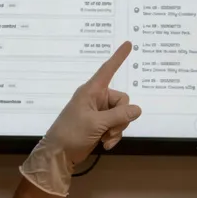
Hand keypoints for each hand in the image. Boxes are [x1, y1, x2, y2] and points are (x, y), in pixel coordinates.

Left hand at [20, 42, 142, 194]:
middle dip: (121, 118)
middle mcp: (96, 98)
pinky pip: (116, 125)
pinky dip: (114, 135)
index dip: (118, 57)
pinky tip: (105, 145)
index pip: (108, 70)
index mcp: (92, 91)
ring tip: (106, 139)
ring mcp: (99, 112)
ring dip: (117, 129)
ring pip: (122, 115)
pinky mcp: (100, 125)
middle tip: (110, 130)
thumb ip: (119, 115)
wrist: (58, 154)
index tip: (129, 43)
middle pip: (122, 101)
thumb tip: (137, 109)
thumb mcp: (96, 123)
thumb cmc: (72, 133)